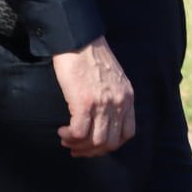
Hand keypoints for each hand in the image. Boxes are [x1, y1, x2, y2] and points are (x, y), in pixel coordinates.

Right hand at [53, 37, 136, 157]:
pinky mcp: (84, 103)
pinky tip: (62, 131)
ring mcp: (103, 104)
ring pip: (95, 142)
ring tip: (67, 139)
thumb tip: (102, 117)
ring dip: (79, 145)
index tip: (95, 144)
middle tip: (77, 147)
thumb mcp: (114, 79)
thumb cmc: (92, 57)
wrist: (79, 40)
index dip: (110, 144)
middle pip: (111, 143)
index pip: (127, 133)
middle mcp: (119, 103)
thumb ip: (114, 98)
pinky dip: (70, 137)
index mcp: (128, 98)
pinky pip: (79, 132)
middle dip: (92, 151)